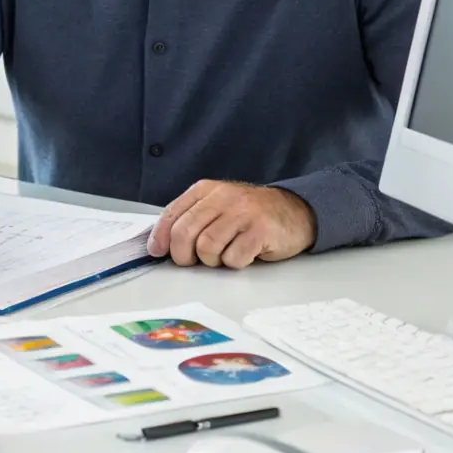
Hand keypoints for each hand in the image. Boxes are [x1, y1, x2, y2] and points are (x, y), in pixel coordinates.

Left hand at [147, 181, 316, 268]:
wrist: (294, 211)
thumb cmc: (250, 215)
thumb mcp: (217, 207)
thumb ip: (192, 219)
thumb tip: (161, 244)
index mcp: (207, 190)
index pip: (173, 213)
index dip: (161, 237)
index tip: (157, 252)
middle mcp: (222, 197)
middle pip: (185, 233)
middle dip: (184, 255)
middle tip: (194, 260)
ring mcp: (242, 212)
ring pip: (207, 247)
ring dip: (213, 260)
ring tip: (226, 253)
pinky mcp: (260, 230)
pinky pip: (233, 258)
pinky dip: (235, 263)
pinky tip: (244, 254)